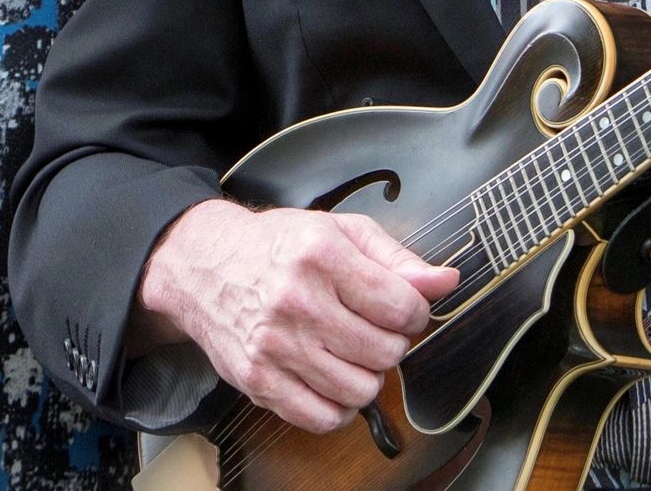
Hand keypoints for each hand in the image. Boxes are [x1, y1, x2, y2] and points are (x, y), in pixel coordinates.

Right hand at [134, 199, 460, 432]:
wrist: (204, 266)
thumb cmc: (277, 247)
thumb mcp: (340, 232)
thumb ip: (397, 258)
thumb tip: (445, 282)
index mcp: (321, 254)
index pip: (402, 306)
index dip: (413, 312)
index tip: (400, 309)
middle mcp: (296, 300)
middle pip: (385, 352)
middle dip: (390, 343)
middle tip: (371, 329)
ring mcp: (274, 345)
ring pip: (360, 390)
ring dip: (367, 376)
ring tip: (350, 353)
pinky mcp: (258, 380)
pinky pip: (322, 418)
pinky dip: (337, 407)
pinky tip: (330, 379)